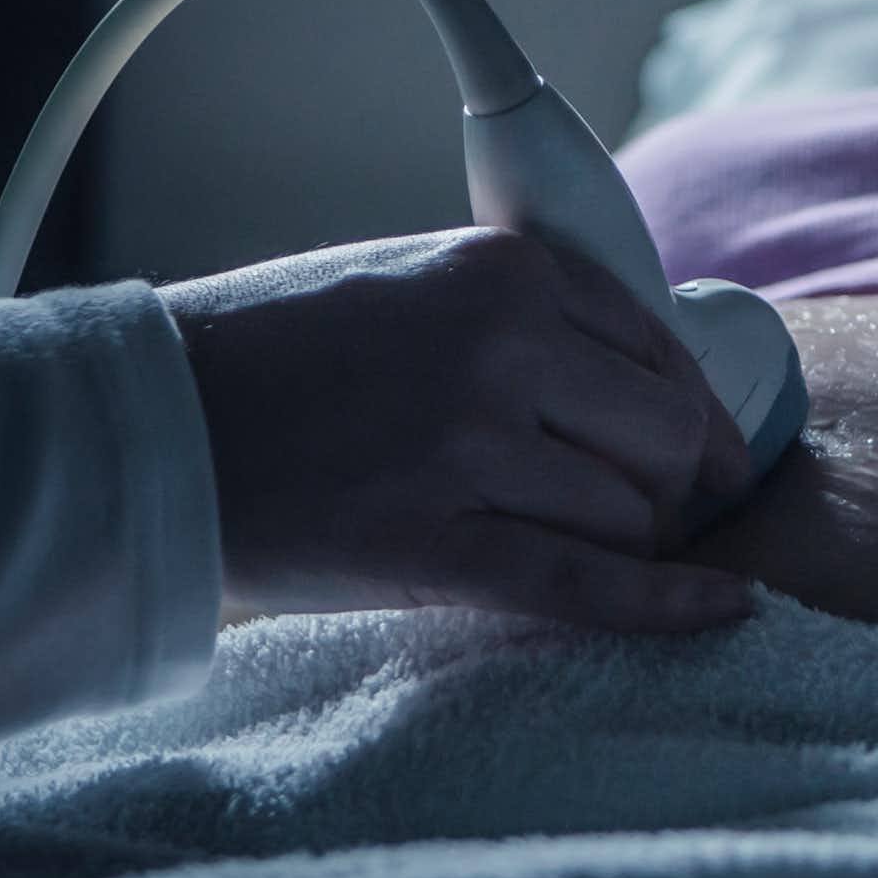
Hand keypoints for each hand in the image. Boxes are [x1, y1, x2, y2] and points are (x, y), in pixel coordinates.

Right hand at [161, 228, 757, 632]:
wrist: (153, 424)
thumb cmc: (272, 357)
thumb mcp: (409, 284)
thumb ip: (521, 319)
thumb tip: (642, 388)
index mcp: (503, 270)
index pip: (659, 349)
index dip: (689, 416)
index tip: (704, 455)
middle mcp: (504, 346)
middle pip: (667, 438)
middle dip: (669, 487)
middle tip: (641, 517)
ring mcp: (472, 446)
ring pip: (629, 518)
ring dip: (618, 548)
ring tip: (553, 545)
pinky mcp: (436, 544)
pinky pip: (588, 587)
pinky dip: (668, 607)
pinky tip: (725, 608)